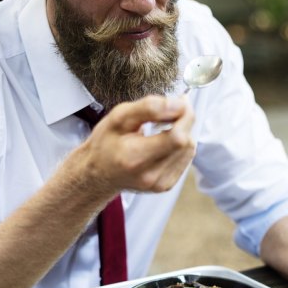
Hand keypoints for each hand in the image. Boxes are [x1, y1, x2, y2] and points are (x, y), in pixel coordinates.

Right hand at [73, 95, 195, 196]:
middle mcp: (149, 175)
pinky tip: (164, 142)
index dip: (184, 117)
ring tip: (162, 129)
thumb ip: (149, 107)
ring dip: (182, 133)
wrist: (98, 172)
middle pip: (186, 143)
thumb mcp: (119, 117)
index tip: (181, 103)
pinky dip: (180, 146)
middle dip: (184, 122)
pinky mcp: (166, 185)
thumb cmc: (106, 143)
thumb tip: (179, 104)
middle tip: (172, 111)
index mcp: (134, 157)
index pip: (177, 138)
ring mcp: (159, 183)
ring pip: (189, 150)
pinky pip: (185, 159)